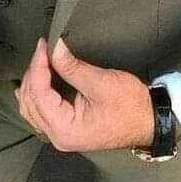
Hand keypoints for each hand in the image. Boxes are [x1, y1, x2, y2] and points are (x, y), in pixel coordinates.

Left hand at [15, 37, 153, 151]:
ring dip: (33, 82)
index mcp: (65, 129)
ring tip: (41, 60)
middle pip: (30, 101)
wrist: (150, 121)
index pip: (39, 94)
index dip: (38, 66)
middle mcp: (58, 136)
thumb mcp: (102, 82)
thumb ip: (73, 67)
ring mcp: (61, 134)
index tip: (44, 45)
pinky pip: (40, 111)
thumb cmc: (131, 107)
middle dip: (34, 72)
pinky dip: (36, 93)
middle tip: (44, 49)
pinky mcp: (66, 128)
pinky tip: (38, 80)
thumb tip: (55, 48)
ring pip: (31, 107)